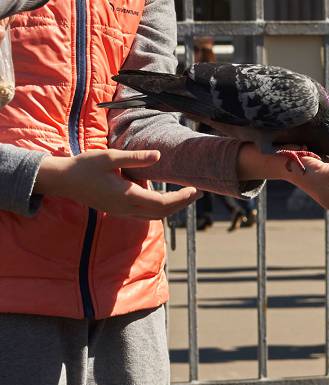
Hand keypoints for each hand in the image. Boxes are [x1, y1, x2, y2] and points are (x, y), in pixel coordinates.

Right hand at [34, 149, 201, 218]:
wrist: (62, 181)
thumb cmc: (84, 166)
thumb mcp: (110, 157)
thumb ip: (135, 158)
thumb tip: (158, 155)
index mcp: (127, 196)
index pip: (162, 204)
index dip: (181, 199)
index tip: (194, 190)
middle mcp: (127, 209)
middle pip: (162, 213)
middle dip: (181, 204)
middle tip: (196, 193)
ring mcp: (122, 212)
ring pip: (154, 216)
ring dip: (171, 208)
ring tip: (185, 196)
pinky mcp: (118, 211)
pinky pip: (144, 214)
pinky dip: (159, 209)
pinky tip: (164, 198)